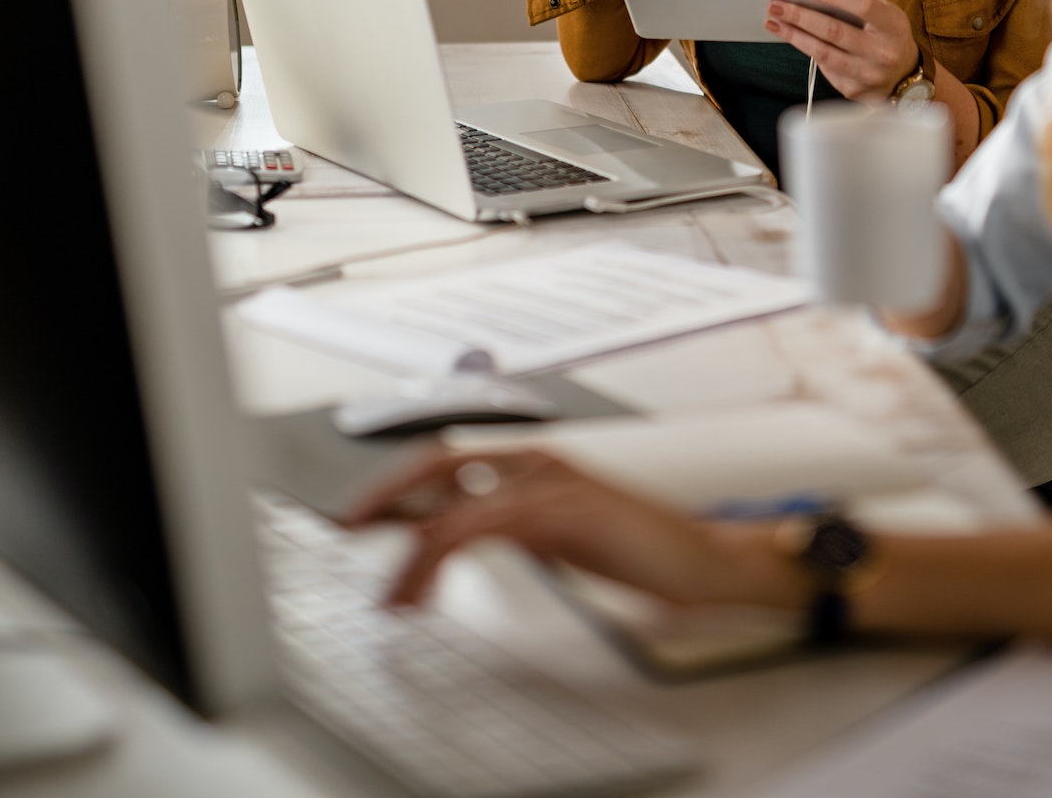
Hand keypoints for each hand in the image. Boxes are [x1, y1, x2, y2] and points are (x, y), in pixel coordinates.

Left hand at [343, 446, 803, 612]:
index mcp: (537, 463)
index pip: (452, 457)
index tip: (363, 514)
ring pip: (454, 502)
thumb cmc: (640, 551)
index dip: (400, 481)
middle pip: (439, 460)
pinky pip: (482, 526)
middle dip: (387, 492)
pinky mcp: (560, 512)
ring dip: (411, 551)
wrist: (703, 560)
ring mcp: (549, 483)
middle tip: (348, 526)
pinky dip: (442, 557)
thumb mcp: (562, 536)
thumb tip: (457, 540)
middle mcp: (538, 462)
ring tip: (392, 594)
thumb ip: (514, 529)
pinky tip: (429, 589)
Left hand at [764, 0, 919, 99]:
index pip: (864, 7)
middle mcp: (882, 53)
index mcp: (892, 27)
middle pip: (835, 31)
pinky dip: (806, 51)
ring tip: (773, 22)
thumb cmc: (889, 35)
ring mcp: (867, 74)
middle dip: (801, 17)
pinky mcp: (853, 90)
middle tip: (776, 5)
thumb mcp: (888, 12)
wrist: (903, 76)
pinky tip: (791, 37)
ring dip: (794, 36)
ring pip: (823, 53)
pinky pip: (824, 68)